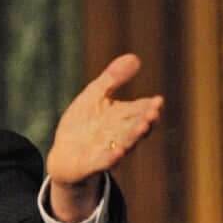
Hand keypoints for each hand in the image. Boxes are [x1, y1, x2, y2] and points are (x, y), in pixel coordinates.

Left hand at [46, 54, 163, 221]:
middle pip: (137, 127)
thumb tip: (134, 57)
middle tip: (154, 111)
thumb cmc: (83, 124)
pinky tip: (118, 151)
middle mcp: (120, 135)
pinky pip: (104, 162)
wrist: (65, 157)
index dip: (150, 107)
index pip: (140, 111)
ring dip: (134, 136)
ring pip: (125, 143)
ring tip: (143, 127)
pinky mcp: (92, 164)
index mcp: (124, 118)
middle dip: (146, 120)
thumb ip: (112, 79)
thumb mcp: (94, 96)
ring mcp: (108, 150)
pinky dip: (112, 157)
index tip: (158, 101)